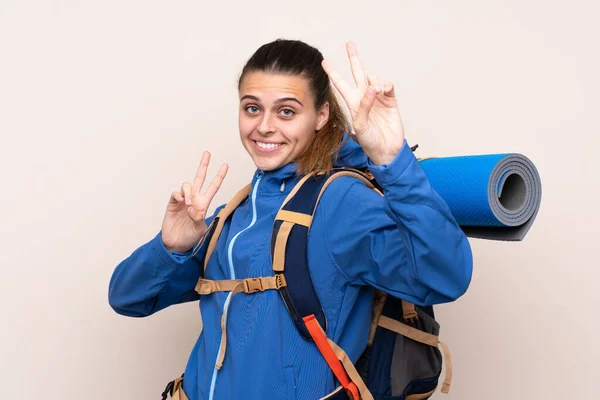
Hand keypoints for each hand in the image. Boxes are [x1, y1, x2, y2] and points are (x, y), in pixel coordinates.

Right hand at [161, 152, 227, 252]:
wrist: (175, 244)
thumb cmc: (190, 237)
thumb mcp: (199, 231)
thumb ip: (199, 220)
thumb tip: (195, 210)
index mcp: (204, 204)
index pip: (213, 187)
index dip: (219, 176)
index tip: (225, 165)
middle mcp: (194, 199)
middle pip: (199, 178)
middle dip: (203, 165)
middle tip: (207, 153)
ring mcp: (183, 201)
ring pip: (187, 185)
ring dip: (189, 192)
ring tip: (187, 205)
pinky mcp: (173, 204)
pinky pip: (176, 193)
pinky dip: (178, 195)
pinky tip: (180, 202)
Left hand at [322, 41, 405, 164]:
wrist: (386, 149)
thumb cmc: (369, 141)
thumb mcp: (360, 125)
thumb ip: (364, 107)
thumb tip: (372, 89)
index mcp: (352, 103)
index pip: (340, 84)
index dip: (333, 73)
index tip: (325, 61)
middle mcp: (364, 97)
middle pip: (358, 73)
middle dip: (354, 59)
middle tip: (350, 44)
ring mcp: (378, 98)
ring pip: (373, 77)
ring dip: (374, 80)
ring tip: (376, 91)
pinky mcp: (390, 101)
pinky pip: (388, 86)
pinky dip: (386, 85)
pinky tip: (384, 90)